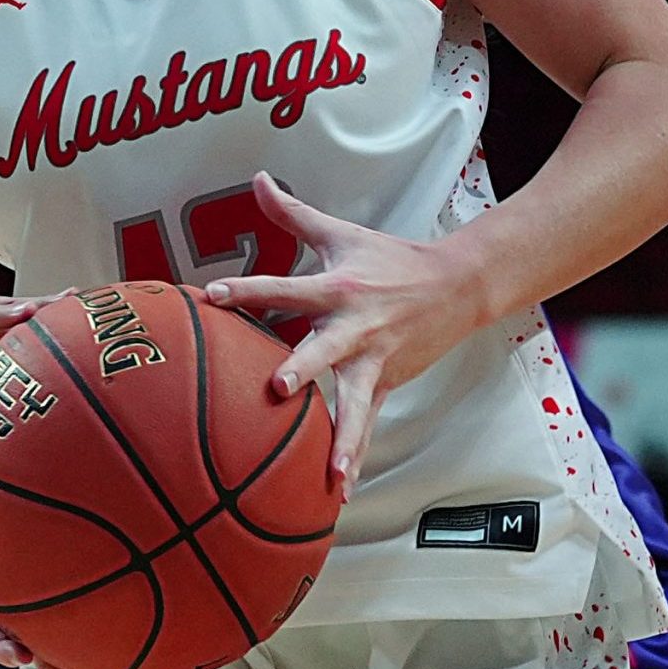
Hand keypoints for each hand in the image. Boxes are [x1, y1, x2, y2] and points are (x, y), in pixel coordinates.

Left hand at [200, 173, 480, 501]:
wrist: (457, 286)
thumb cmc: (390, 259)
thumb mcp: (340, 232)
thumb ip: (292, 212)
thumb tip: (258, 178)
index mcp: (336, 288)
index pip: (282, 288)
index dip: (247, 290)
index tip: (211, 295)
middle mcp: (354, 327)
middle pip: (322, 350)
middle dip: (301, 369)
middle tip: (276, 388)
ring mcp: (372, 361)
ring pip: (353, 403)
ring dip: (340, 435)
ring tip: (327, 470)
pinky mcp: (385, 384)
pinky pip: (366, 426)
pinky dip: (354, 458)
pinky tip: (338, 490)